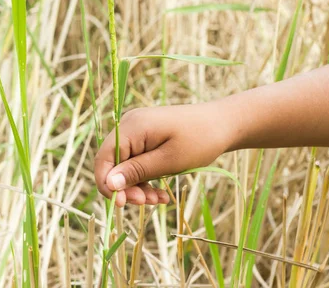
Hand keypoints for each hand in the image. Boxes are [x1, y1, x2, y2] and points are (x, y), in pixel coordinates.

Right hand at [94, 103, 231, 206]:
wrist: (224, 124)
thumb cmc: (200, 140)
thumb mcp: (169, 161)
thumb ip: (137, 171)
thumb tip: (109, 183)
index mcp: (132, 127)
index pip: (104, 158)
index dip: (108, 183)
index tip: (123, 204)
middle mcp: (128, 126)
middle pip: (112, 163)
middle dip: (126, 187)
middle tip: (146, 203)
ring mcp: (136, 131)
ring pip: (124, 165)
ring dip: (137, 186)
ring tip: (158, 200)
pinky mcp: (145, 137)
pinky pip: (136, 161)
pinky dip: (145, 178)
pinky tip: (160, 193)